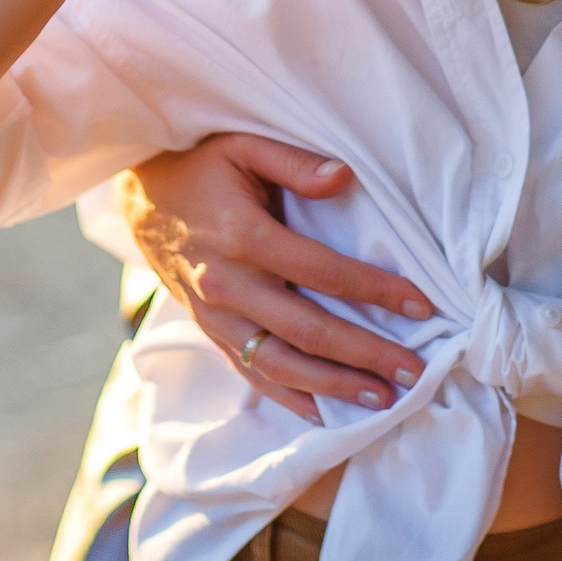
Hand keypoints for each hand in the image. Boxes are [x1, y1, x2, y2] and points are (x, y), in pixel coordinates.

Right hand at [122, 133, 434, 424]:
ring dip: (332, 387)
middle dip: (364, 354)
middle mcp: (228, 284)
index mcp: (243, 235)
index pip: (321, 271)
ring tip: (381, 399)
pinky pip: (250, 373)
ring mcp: (214, 316)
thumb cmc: (203, 168)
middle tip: (413, 371)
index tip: (420, 305)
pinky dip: (289, 398)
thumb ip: (295, 163)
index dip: (374, 290)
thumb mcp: (245, 146)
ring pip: (279, 364)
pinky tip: (326, 413)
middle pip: (307, 330)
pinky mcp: (208, 332)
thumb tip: (343, 177)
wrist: (141, 199)